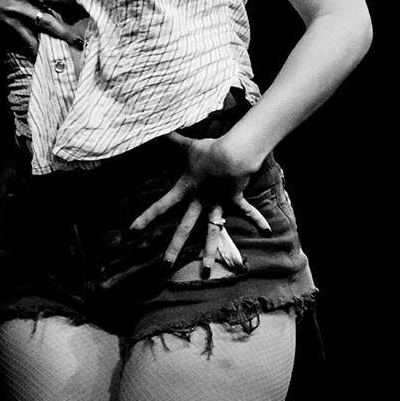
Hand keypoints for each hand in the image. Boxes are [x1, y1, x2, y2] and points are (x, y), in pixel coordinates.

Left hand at [129, 132, 271, 277]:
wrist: (231, 155)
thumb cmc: (208, 150)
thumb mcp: (187, 145)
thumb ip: (172, 139)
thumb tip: (158, 130)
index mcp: (186, 189)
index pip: (162, 205)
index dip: (147, 217)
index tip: (133, 230)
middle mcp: (200, 201)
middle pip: (184, 228)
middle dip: (174, 247)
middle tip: (164, 266)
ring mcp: (217, 202)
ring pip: (211, 232)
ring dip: (207, 251)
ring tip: (205, 270)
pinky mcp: (234, 199)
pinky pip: (246, 211)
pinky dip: (257, 218)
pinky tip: (266, 231)